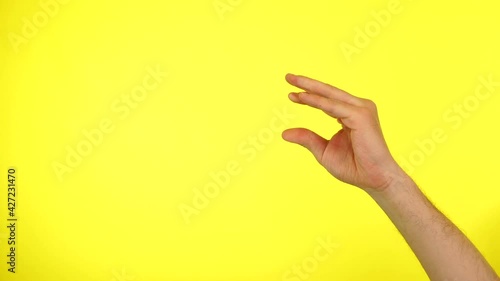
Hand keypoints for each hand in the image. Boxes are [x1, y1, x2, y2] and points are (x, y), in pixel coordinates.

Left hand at [282, 74, 403, 191]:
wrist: (374, 179)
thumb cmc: (353, 167)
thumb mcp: (323, 150)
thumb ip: (307, 138)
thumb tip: (284, 133)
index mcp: (352, 114)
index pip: (327, 101)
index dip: (308, 96)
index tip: (291, 95)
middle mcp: (358, 108)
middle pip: (328, 92)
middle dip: (307, 83)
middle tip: (288, 76)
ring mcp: (361, 109)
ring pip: (330, 95)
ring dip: (309, 87)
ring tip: (292, 81)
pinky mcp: (361, 115)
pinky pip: (332, 106)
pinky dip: (316, 101)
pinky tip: (302, 97)